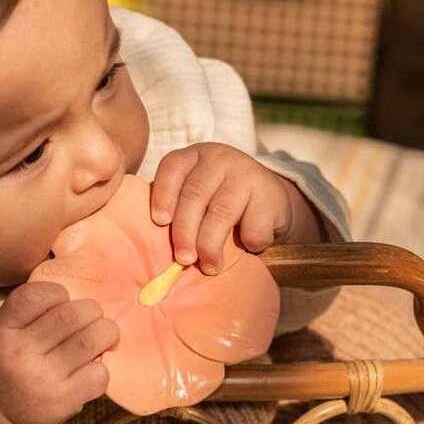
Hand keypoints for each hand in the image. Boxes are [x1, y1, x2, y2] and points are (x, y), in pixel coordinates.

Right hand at [0, 282, 119, 423]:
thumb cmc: (1, 363)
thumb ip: (25, 310)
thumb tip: (75, 293)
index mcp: (1, 331)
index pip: (38, 296)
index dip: (58, 293)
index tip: (62, 302)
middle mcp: (20, 354)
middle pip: (73, 315)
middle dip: (90, 311)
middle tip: (89, 318)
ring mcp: (44, 379)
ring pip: (92, 340)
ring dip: (105, 334)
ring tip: (100, 337)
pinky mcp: (64, 401)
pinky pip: (100, 373)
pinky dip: (101, 366)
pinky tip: (90, 368)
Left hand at [148, 142, 319, 273]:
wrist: (272, 203)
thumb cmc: (221, 206)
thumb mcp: (198, 199)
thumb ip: (177, 212)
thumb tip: (152, 252)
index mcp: (194, 157)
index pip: (172, 167)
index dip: (163, 195)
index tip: (159, 222)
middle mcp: (219, 158)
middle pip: (194, 195)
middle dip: (185, 232)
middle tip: (183, 260)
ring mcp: (246, 172)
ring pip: (221, 212)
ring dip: (211, 245)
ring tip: (210, 266)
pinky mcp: (270, 194)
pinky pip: (253, 227)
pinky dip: (249, 244)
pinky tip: (248, 248)